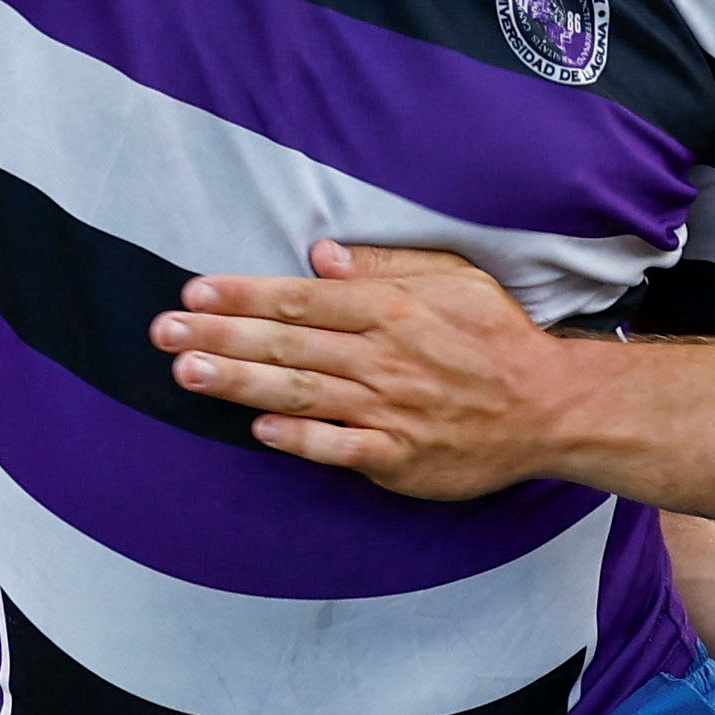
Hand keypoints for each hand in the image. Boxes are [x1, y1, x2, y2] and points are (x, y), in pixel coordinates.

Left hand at [156, 244, 575, 497]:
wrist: (550, 410)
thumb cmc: (497, 340)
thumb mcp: (454, 279)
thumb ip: (387, 267)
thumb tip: (323, 257)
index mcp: (393, 309)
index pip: (302, 298)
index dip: (244, 294)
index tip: (195, 291)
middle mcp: (385, 357)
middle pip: (288, 342)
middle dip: (221, 334)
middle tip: (164, 330)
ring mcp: (389, 410)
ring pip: (301, 391)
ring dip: (240, 381)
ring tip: (187, 370)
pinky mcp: (399, 457)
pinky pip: (337, 447)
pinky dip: (297, 437)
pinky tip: (256, 426)